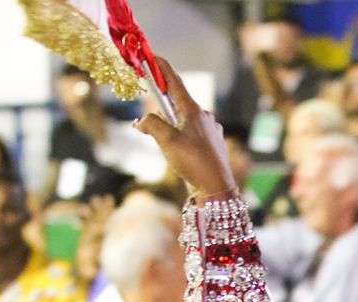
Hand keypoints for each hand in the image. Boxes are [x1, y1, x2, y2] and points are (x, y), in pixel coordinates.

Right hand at [135, 58, 238, 199]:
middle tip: (150, 112)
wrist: (216, 188)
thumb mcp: (167, 141)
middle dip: (161, 103)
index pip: (174, 81)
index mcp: (193, 110)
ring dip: (169, 124)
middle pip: (177, 101)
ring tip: (164, 143)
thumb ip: (151, 125)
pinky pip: (190, 133)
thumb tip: (141, 122)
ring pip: (183, 119)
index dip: (161, 68)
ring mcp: (209, 130)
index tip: (150, 57)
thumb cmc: (194, 162)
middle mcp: (204, 116)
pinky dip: (179, 135)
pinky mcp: (210, 144)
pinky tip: (176, 151)